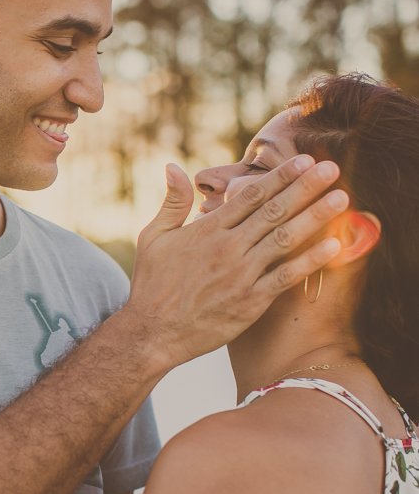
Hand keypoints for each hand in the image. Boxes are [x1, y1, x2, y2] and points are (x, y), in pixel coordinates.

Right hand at [124, 155, 346, 367]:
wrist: (153, 332)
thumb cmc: (151, 285)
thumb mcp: (153, 237)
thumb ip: (171, 202)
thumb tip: (173, 167)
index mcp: (206, 230)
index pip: (250, 196)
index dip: (279, 177)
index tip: (304, 161)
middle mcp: (227, 247)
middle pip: (274, 211)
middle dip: (305, 187)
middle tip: (332, 168)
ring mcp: (241, 274)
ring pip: (285, 239)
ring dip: (316, 216)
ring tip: (342, 198)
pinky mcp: (251, 301)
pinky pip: (287, 276)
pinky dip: (311, 260)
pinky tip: (334, 245)